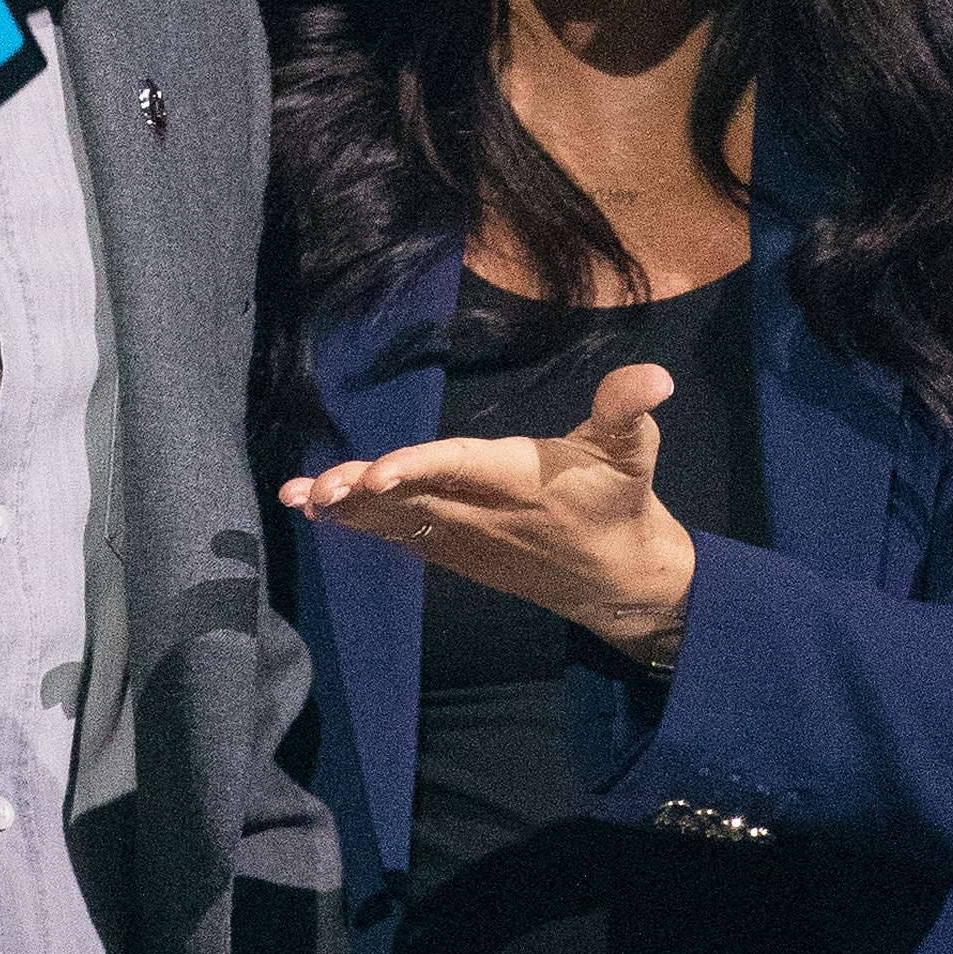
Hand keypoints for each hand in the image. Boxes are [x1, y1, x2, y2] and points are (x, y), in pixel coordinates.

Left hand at [280, 361, 697, 660]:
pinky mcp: (452, 550)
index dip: (417, 469)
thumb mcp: (633, 451)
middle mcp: (480, 511)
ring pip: (396, 522)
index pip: (459, 469)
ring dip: (346, 511)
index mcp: (517, 479)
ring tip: (297, 498)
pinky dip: (358, 525)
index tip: (378, 474)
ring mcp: (462, 537)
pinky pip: (398, 537)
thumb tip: (655, 375)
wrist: (615, 578)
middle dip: (361, 495)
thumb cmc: (618, 501)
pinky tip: (316, 512)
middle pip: (411, 499)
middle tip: (313, 489)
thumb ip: (627, 409)